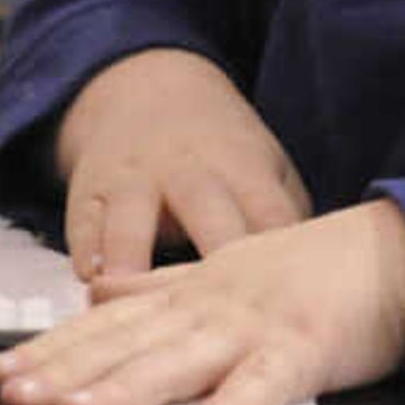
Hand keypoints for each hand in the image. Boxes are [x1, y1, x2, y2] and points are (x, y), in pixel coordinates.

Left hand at [0, 197, 404, 404]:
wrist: (396, 251)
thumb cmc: (313, 267)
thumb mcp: (222, 266)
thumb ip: (157, 283)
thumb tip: (97, 290)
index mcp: (190, 295)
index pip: (106, 324)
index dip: (51, 347)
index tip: (2, 368)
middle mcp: (210, 309)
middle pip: (127, 343)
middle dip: (66, 369)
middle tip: (14, 392)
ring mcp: (255, 329)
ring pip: (180, 361)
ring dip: (126, 388)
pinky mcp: (304, 352)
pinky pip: (264, 384)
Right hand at [50, 45, 311, 281]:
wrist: (145, 88)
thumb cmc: (221, 150)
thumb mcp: (266, 167)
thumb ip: (286, 220)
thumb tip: (320, 286)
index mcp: (243, 169)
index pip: (269, 217)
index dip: (284, 262)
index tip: (294, 307)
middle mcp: (189, 172)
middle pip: (205, 215)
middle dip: (214, 258)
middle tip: (225, 315)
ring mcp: (135, 181)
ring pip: (133, 220)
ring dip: (131, 256)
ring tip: (130, 291)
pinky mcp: (91, 192)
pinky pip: (84, 222)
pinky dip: (86, 250)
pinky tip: (90, 281)